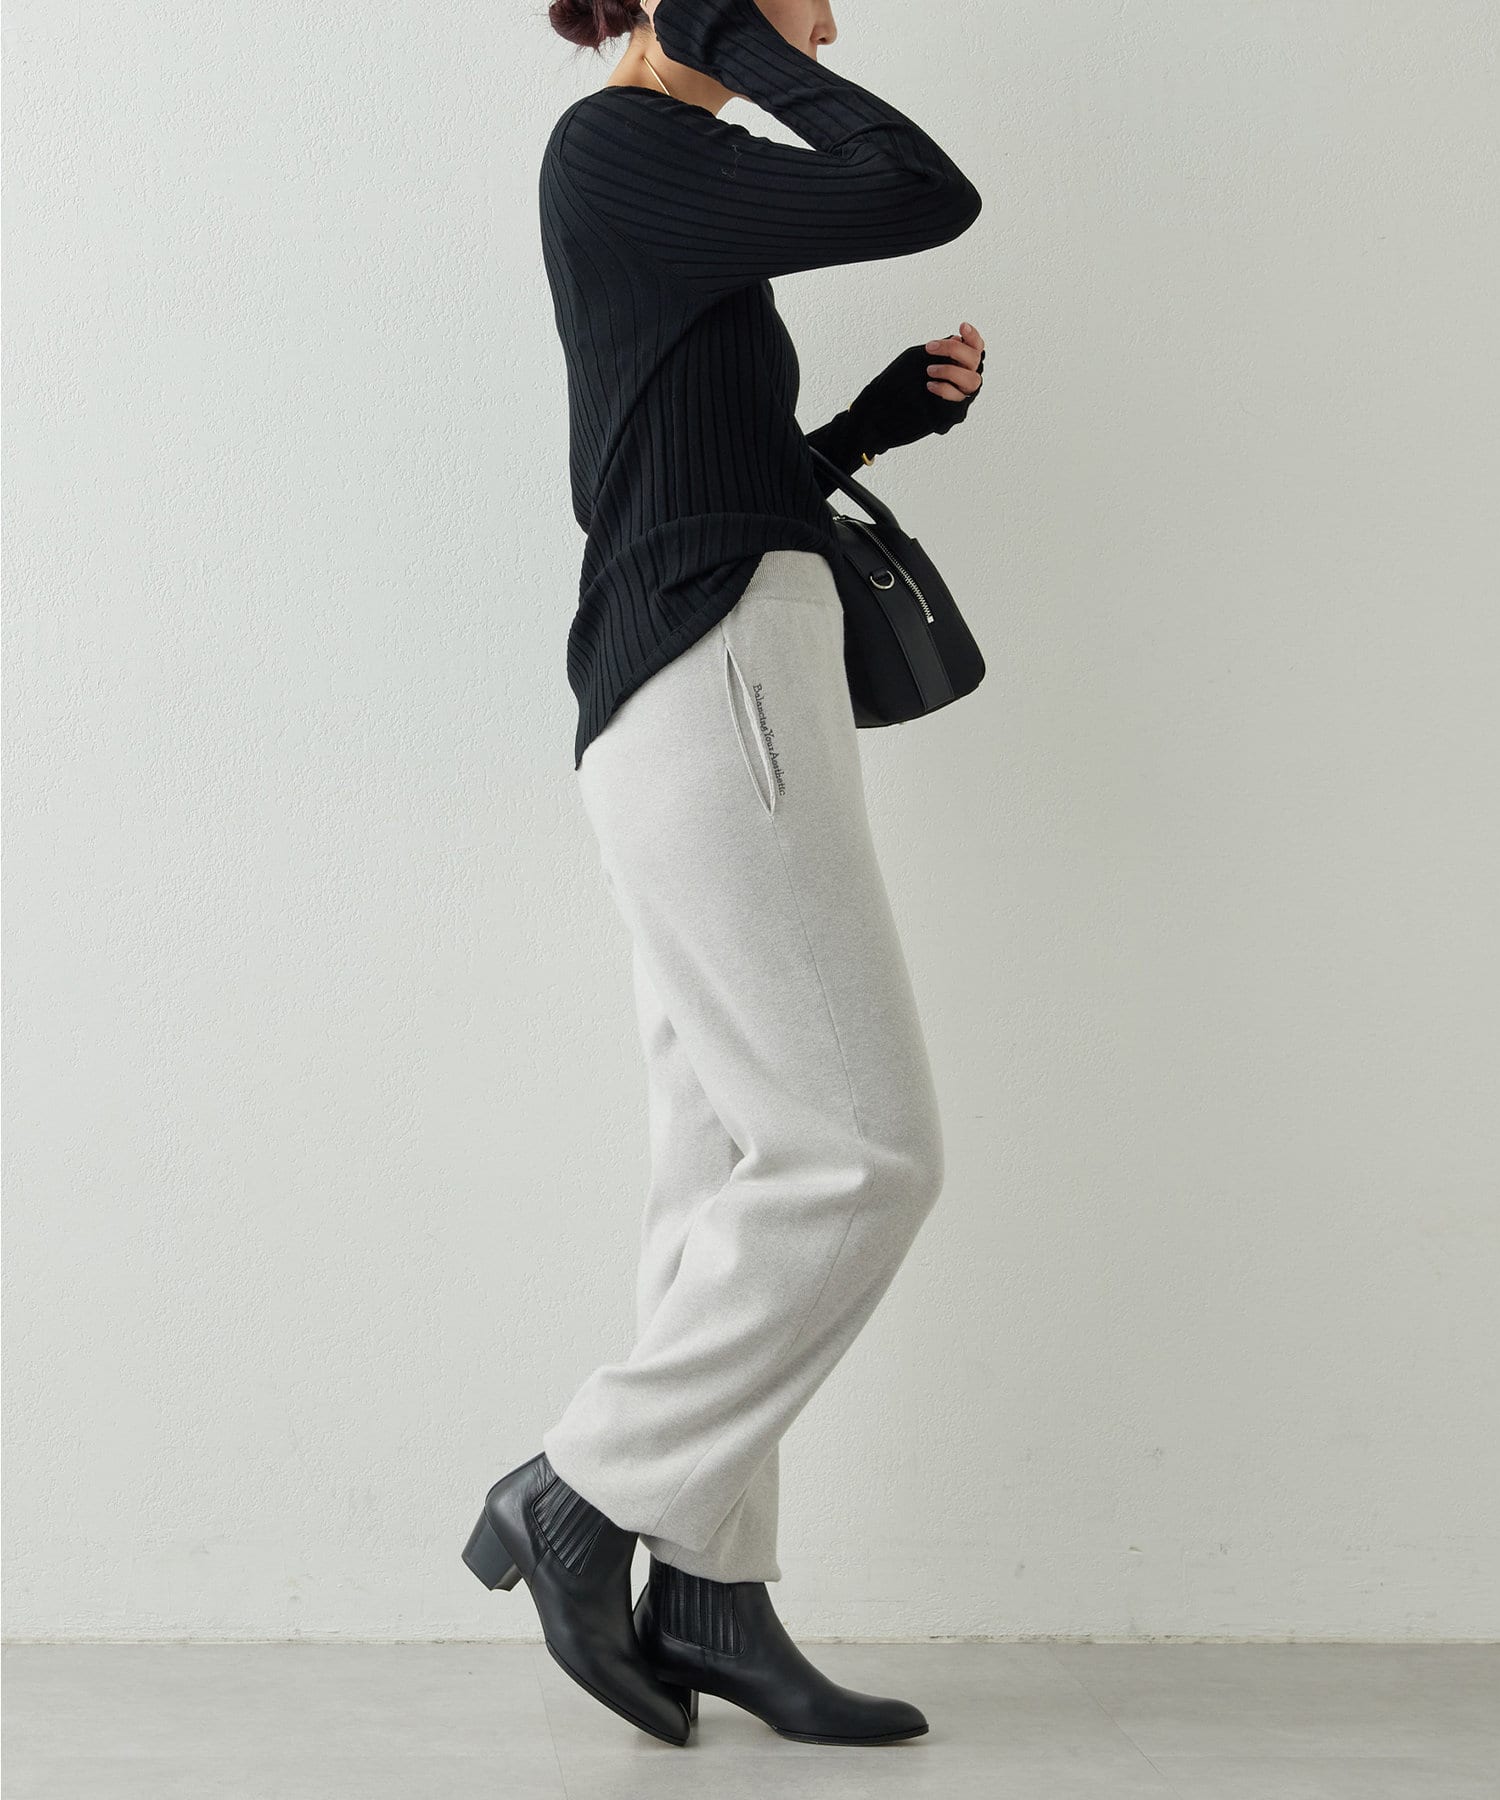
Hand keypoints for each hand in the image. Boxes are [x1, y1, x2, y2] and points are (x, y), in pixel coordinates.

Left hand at [847, 321, 987, 455]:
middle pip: (974, 359)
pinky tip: (929, 386)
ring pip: (972, 380)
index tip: (960, 327)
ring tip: (929, 370)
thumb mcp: (917, 357)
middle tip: (929, 348)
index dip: (973, 336)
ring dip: (950, 371)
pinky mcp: (953, 410)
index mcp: (957, 361)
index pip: (976, 346)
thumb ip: (940, 350)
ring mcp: (960, 393)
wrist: (886, 407)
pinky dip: (944, 389)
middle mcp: (963, 375)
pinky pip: (958, 398)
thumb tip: (957, 340)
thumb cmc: (900, 379)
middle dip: (952, 350)